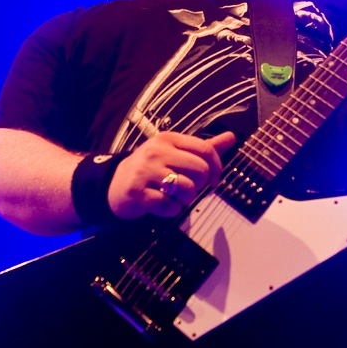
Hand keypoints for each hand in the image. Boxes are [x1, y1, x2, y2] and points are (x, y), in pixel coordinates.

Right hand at [107, 130, 236, 219]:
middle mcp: (157, 152)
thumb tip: (232, 137)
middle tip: (188, 189)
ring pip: (187, 189)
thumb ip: (203, 148)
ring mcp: (146, 171)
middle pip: (200, 170)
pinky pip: (170, 206)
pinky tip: (161, 204)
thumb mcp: (175, 152)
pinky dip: (171, 210)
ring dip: (186, 200)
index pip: (205, 149)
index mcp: (169, 139)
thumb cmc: (151, 168)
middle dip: (200, 185)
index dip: (217, 167)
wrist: (114, 184)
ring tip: (173, 197)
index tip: (214, 180)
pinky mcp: (138, 192)